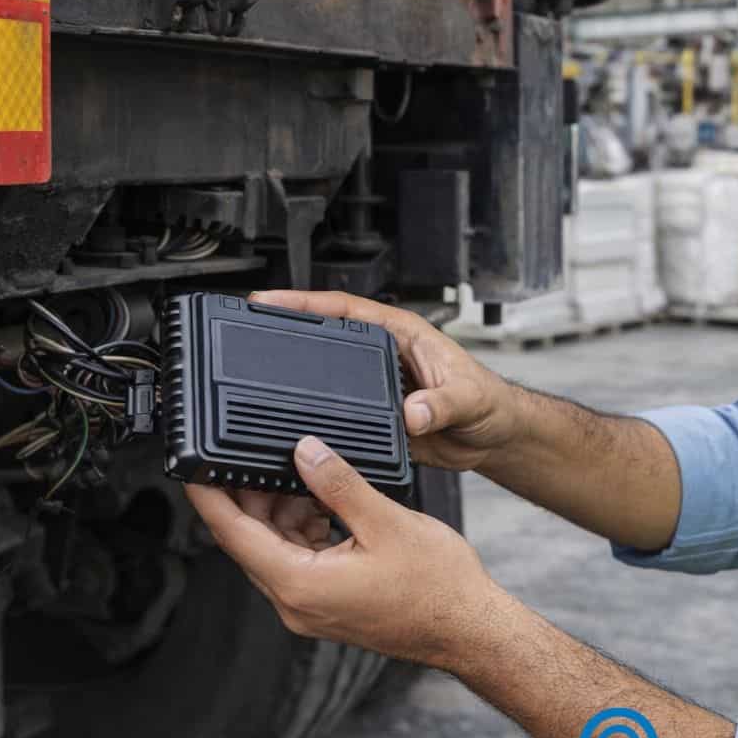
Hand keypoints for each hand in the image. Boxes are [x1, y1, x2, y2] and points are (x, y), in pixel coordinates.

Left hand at [183, 435, 495, 667]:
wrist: (468, 628)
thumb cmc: (437, 587)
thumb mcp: (386, 521)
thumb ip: (339, 484)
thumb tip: (305, 451)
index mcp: (300, 584)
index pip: (234, 535)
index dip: (209, 498)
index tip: (192, 469)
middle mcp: (296, 603)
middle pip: (251, 542)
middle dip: (253, 497)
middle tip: (264, 456)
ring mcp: (311, 608)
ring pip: (276, 550)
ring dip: (284, 512)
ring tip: (309, 476)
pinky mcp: (328, 605)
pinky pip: (299, 561)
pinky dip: (304, 530)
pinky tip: (327, 504)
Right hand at [249, 290, 523, 471]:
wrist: (494, 436)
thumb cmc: (489, 402)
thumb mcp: (468, 398)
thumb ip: (442, 403)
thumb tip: (415, 411)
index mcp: (401, 333)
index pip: (344, 308)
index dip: (303, 302)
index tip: (267, 301)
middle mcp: (383, 355)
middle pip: (324, 337)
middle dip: (284, 331)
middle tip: (243, 332)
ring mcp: (375, 386)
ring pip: (324, 374)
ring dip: (293, 373)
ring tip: (251, 375)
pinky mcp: (374, 417)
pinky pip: (335, 410)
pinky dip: (312, 414)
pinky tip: (289, 421)